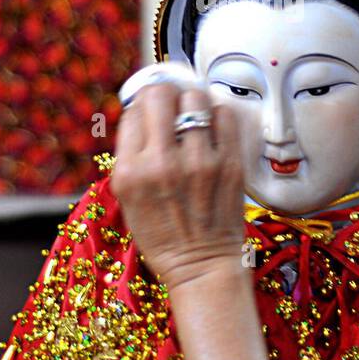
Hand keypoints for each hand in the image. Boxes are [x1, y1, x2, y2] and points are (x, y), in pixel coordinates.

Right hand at [110, 80, 246, 291]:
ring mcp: (200, 162)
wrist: (201, 266)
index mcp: (131, 172)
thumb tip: (143, 109)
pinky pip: (225, 115)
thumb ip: (131, 153)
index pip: (134, 110)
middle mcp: (163, 163)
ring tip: (193, 116)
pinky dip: (218, 115)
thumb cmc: (162, 233)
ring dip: (192, 101)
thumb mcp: (127, 197)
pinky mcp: (230, 164)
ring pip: (196, 99)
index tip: (149, 112)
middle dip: (164, 94)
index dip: (142, 106)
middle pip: (162, 94)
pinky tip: (213, 129)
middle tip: (170, 105)